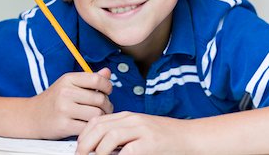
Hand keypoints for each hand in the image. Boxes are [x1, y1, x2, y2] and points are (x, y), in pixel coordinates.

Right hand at [27, 68, 112, 138]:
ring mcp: (64, 109)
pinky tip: (87, 124)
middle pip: (100, 99)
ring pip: (97, 114)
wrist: (32, 116)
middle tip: (103, 108)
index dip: (107, 86)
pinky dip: (91, 127)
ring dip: (101, 117)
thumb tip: (107, 72)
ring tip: (96, 116)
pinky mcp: (64, 125)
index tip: (107, 91)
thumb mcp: (69, 84)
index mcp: (68, 79)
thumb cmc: (55, 100)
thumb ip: (89, 79)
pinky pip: (88, 126)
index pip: (97, 79)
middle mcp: (65, 92)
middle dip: (106, 105)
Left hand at [76, 111, 192, 154]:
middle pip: (100, 127)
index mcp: (128, 117)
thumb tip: (100, 146)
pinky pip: (129, 151)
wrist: (189, 137)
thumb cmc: (165, 137)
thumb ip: (122, 136)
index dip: (84, 134)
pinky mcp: (151, 144)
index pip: (98, 121)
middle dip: (85, 143)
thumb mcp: (139, 131)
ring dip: (98, 151)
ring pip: (110, 136)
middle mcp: (133, 121)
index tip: (79, 146)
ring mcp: (142, 131)